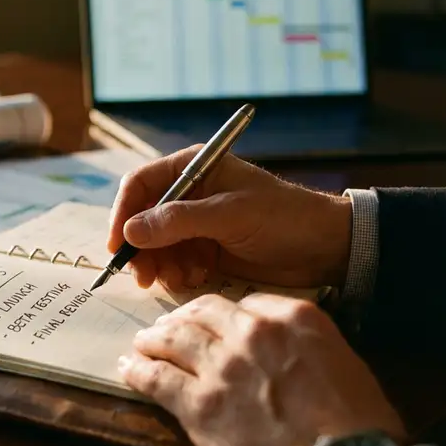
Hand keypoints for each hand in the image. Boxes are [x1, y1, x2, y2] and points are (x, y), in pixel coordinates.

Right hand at [108, 145, 353, 290]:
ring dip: (160, 264)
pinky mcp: (204, 248)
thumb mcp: (230, 215)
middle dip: (141, 248)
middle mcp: (188, 193)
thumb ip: (179, 221)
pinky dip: (177, 273)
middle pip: (141, 219)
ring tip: (183, 277)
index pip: (139, 185)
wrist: (326, 248)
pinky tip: (197, 277)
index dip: (123, 214)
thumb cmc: (283, 218)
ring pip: (154, 245)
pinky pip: (173, 261)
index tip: (118, 246)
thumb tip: (131, 231)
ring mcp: (195, 222)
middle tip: (145, 276)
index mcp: (192, 168)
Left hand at [120, 292, 404, 445]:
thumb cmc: (360, 427)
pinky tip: (129, 369)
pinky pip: (156, 378)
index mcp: (293, 319)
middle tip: (166, 328)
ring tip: (142, 343)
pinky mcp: (197, 404)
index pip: (243, 303)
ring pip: (172, 340)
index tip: (210, 321)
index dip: (221, 313)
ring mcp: (220, 366)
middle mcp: (251, 333)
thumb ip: (310, 349)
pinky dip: (138, 371)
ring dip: (153, 340)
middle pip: (201, 314)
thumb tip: (291, 357)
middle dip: (180, 319)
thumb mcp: (345, 366)